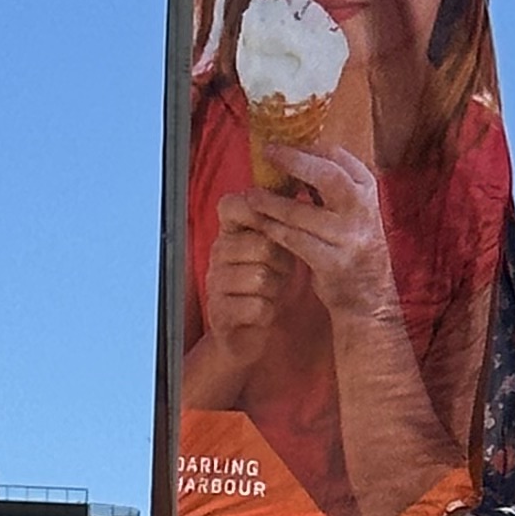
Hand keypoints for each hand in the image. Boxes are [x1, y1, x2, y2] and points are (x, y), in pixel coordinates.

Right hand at [201, 193, 297, 359]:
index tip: (275, 226)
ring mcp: (215, 282)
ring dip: (275, 288)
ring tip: (271, 290)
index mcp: (230, 231)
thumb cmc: (268, 282)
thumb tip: (299, 183)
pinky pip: (258, 306)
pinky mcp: (221, 313)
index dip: (258, 212)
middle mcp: (218, 252)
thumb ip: (279, 221)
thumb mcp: (275, 247)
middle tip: (280, 270)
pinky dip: (268, 311)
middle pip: (261, 243)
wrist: (249, 332)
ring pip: (260, 276)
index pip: (232, 204)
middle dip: (281, 260)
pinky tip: (264, 310)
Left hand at [256, 144, 407, 325]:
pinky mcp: (333, 263)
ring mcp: (350, 238)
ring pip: (302, 212)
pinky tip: (260, 223)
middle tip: (267, 153)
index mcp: (368, 191)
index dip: (306, 148)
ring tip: (251, 195)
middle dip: (292, 161)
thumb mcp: (352, 210)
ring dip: (271, 202)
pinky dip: (273, 230)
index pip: (338, 157)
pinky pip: (295, 241)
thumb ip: (329, 186)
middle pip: (327, 175)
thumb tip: (292, 155)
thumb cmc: (352, 246)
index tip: (282, 145)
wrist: (369, 297)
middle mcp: (363, 211)